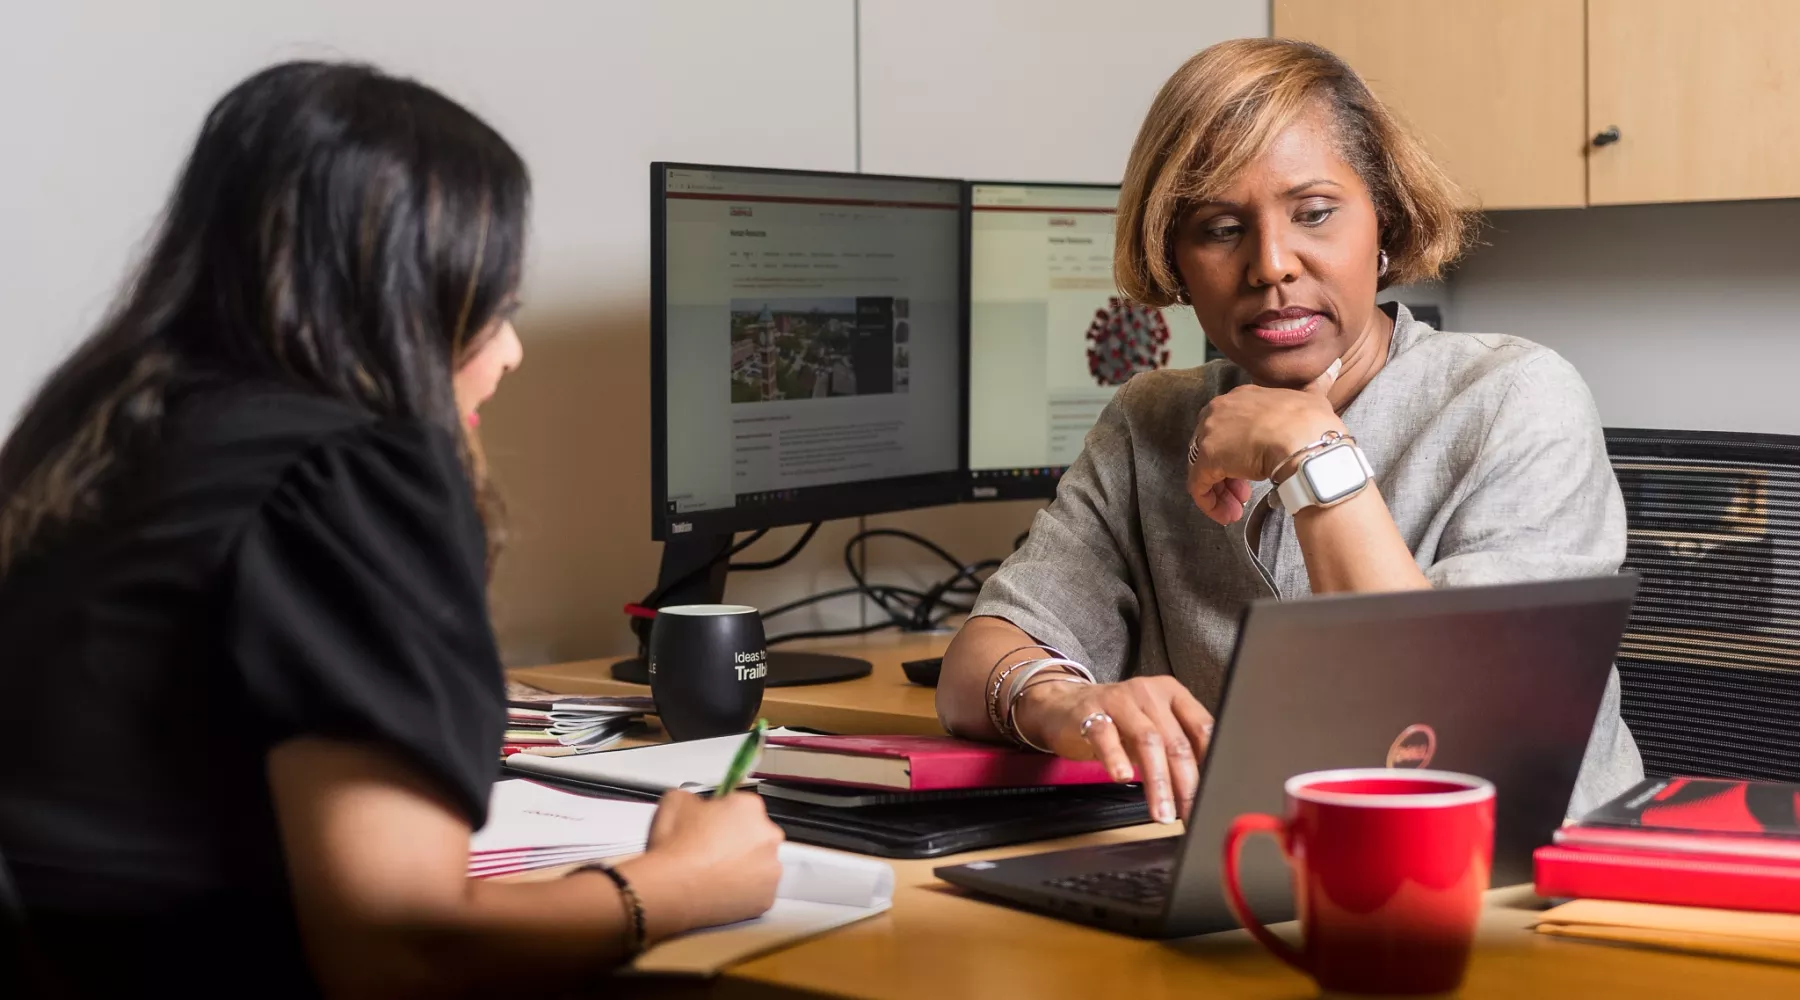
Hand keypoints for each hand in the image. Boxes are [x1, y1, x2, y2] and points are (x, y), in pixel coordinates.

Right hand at [615, 790, 783, 939]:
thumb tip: (696, 804)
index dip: (723, 815)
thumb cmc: (674, 851)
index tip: (713, 825)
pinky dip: (742, 891)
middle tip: (710, 851)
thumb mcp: (676, 801)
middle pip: (756, 834)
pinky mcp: (766, 898)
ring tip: (713, 873)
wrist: (670, 890)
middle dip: (737, 841)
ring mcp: (770, 869)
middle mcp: (768, 836)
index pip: (742, 805)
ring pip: (759, 864)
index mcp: (750, 808)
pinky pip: (757, 891)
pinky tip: (719, 889)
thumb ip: (696, 797)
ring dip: (742, 866)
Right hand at [1013, 677, 1213, 824]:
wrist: (1063, 705)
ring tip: (1161, 812)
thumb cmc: (1117, 723)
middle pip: (1175, 740)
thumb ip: (1176, 749)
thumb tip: (1205, 788)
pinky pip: (1105, 735)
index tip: (1214, 795)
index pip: (1203, 727)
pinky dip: (1116, 758)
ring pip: (1146, 740)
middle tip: (1190, 813)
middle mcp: (1149, 693)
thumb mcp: (1152, 729)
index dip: (1211, 763)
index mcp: (1172, 694)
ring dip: (1158, 781)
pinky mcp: (1089, 711)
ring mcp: (1118, 700)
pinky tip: (1123, 777)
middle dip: (1186, 783)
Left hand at [1187, 360, 1343, 523]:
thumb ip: (1316, 387)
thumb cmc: (1312, 423)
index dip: (1240, 450)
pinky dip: (1210, 503)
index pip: (1231, 425)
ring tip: (1236, 510)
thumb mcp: (1314, 398)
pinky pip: (1198, 486)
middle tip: (1244, 493)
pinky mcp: (1206, 459)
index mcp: (1243, 396)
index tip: (1253, 469)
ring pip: (1205, 467)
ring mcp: (1210, 433)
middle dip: (1228, 473)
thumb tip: (1331, 368)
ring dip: (1221, 492)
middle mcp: (1220, 409)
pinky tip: (1227, 516)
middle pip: (1214, 446)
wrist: (1304, 438)